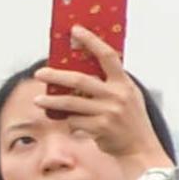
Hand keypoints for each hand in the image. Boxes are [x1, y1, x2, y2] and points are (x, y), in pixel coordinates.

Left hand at [28, 52, 166, 178]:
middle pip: (81, 80)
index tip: (76, 30)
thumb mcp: (129, 96)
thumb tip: (80, 69)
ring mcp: (108, 112)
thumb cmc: (131, 121)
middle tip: (40, 73)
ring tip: (38, 101)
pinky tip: (68, 122)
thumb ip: (111, 83)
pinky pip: (75, 121)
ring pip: (71, 103)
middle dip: (57, 75)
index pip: (108, 56)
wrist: (140, 148)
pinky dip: (69, 121)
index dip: (91, 41)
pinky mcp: (100, 128)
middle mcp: (117, 96)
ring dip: (52, 101)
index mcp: (124, 84)